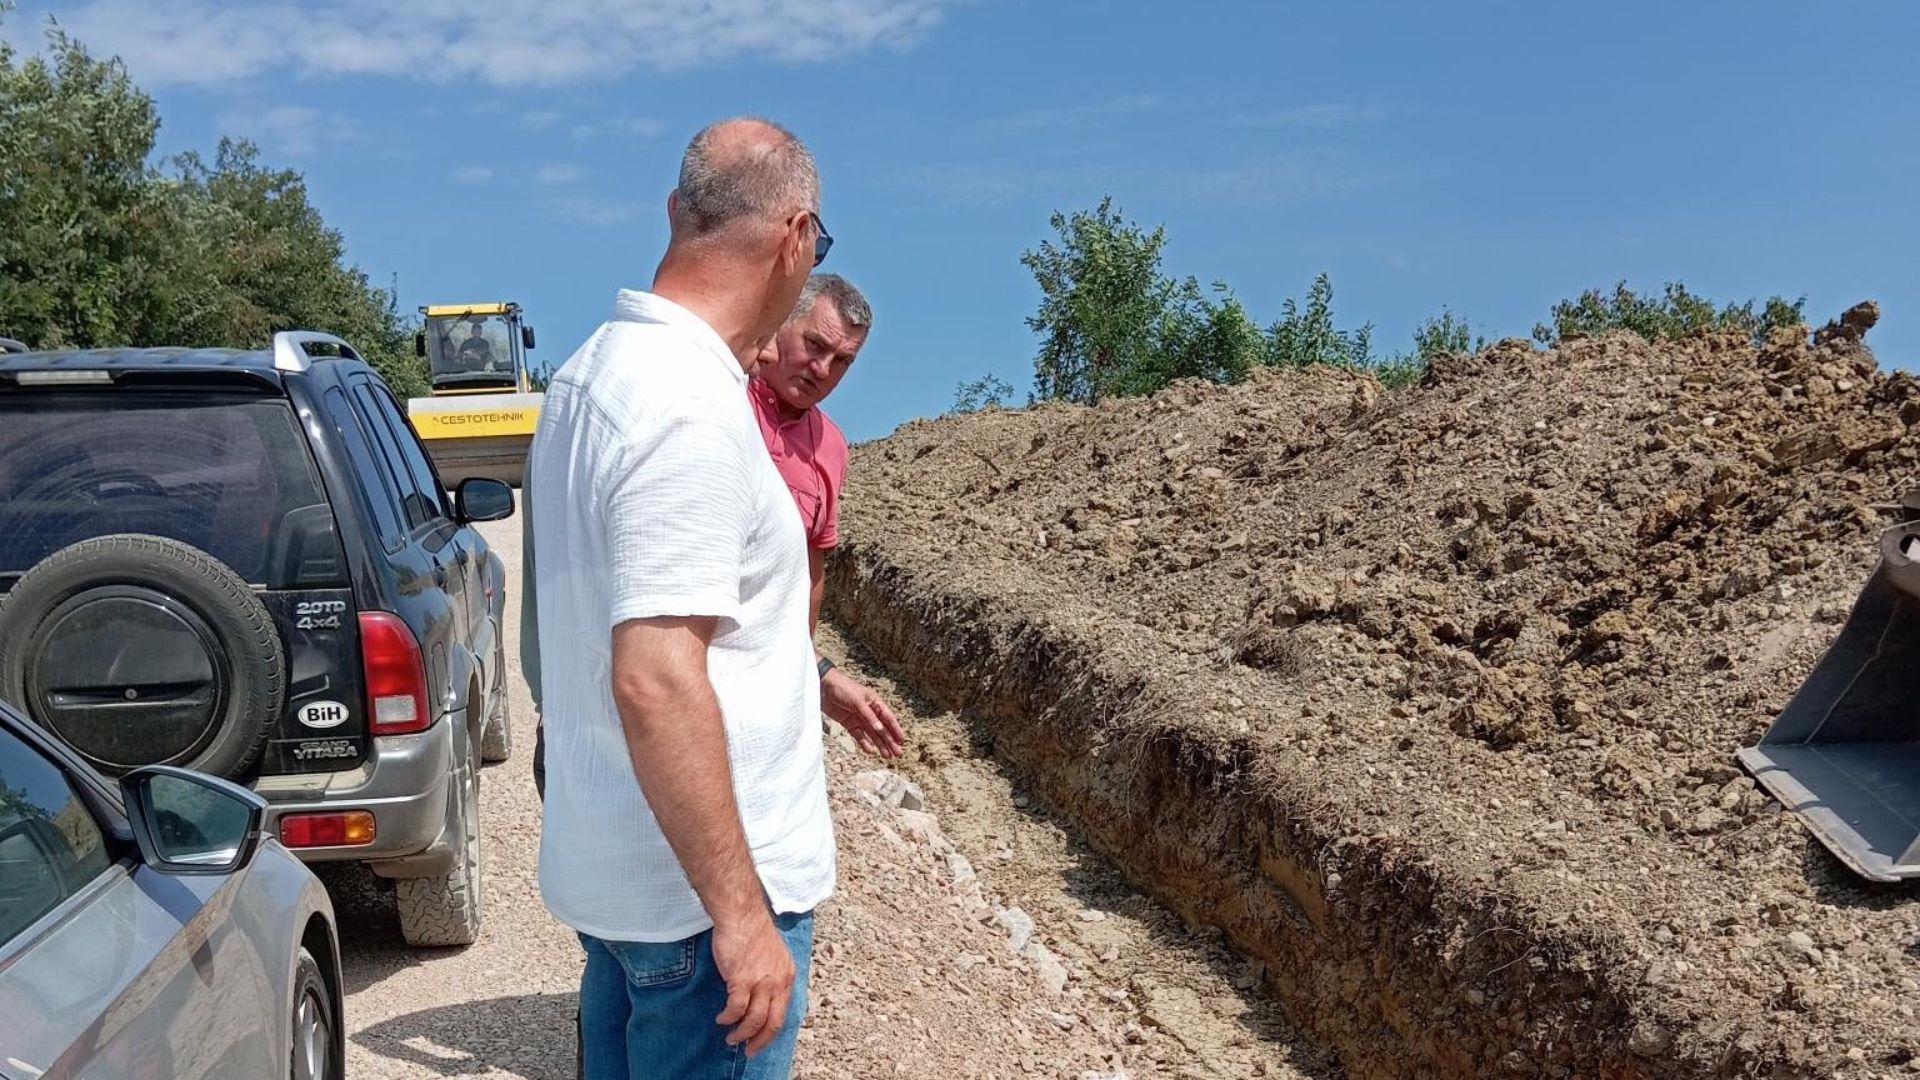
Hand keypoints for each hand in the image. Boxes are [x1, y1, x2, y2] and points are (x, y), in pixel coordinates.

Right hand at [712, 912, 795, 1055]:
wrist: (741, 916)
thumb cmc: (752, 932)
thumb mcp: (774, 956)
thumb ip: (772, 976)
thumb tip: (763, 997)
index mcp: (787, 976)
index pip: (783, 1012)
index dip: (771, 1031)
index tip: (761, 1040)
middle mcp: (777, 981)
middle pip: (772, 1022)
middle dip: (760, 1040)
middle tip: (749, 1050)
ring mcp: (761, 981)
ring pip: (754, 1019)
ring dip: (742, 1033)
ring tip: (731, 1038)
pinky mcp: (741, 979)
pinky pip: (735, 1009)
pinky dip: (728, 1018)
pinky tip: (722, 1019)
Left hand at [822, 669, 904, 757]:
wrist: (822, 687)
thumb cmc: (842, 688)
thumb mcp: (857, 701)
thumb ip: (869, 716)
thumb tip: (880, 729)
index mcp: (874, 702)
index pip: (888, 718)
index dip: (895, 730)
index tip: (902, 741)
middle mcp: (869, 711)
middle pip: (882, 729)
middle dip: (890, 741)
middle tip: (897, 754)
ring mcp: (859, 718)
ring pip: (872, 734)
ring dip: (880, 744)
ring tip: (887, 756)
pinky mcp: (849, 723)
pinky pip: (859, 735)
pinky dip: (864, 743)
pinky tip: (870, 751)